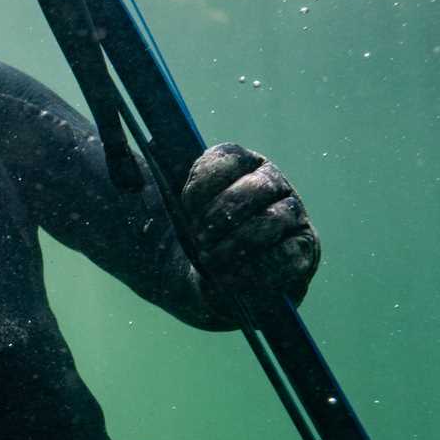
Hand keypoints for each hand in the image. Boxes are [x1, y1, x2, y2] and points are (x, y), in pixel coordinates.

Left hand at [181, 143, 319, 314]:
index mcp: (242, 164)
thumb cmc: (197, 240)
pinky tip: (233, 278)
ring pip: (272, 220)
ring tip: (212, 260)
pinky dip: (258, 270)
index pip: (228, 158)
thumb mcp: (179, 216)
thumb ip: (172, 193)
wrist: (214, 282)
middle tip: (199, 239)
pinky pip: (289, 256)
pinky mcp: (305, 250)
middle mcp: (273, 184)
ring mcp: (293, 216)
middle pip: (256, 187)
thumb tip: (135, 173)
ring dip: (237, 243)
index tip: (185, 206)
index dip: (203, 182)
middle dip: (221, 215)